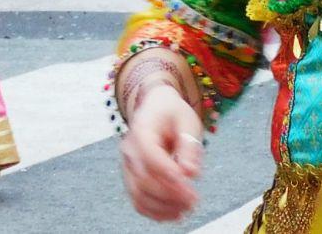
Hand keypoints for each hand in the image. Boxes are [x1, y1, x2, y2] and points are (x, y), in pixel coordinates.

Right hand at [121, 86, 203, 222]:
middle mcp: (129, 149)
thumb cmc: (173, 113)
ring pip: (138, 194)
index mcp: (141, 129)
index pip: (150, 155)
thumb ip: (189, 145)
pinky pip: (137, 200)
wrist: (155, 108)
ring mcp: (127, 166)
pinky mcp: (131, 178)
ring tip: (186, 209)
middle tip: (194, 201)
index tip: (188, 187)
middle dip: (170, 195)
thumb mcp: (187, 120)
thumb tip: (191, 174)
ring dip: (163, 207)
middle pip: (143, 179)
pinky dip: (154, 211)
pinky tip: (174, 214)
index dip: (168, 173)